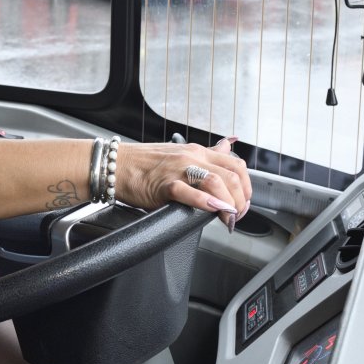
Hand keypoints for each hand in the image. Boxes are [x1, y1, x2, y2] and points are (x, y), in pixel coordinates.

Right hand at [115, 137, 251, 231]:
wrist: (116, 165)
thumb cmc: (144, 164)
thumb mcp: (180, 152)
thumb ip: (205, 154)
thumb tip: (228, 147)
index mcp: (198, 151)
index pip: (236, 164)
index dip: (247, 185)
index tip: (244, 202)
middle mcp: (191, 157)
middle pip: (232, 175)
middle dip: (242, 198)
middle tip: (239, 215)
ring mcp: (178, 169)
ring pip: (216, 181)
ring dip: (230, 202)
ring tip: (230, 217)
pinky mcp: (164, 184)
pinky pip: (189, 192)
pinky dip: (206, 202)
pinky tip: (214, 210)